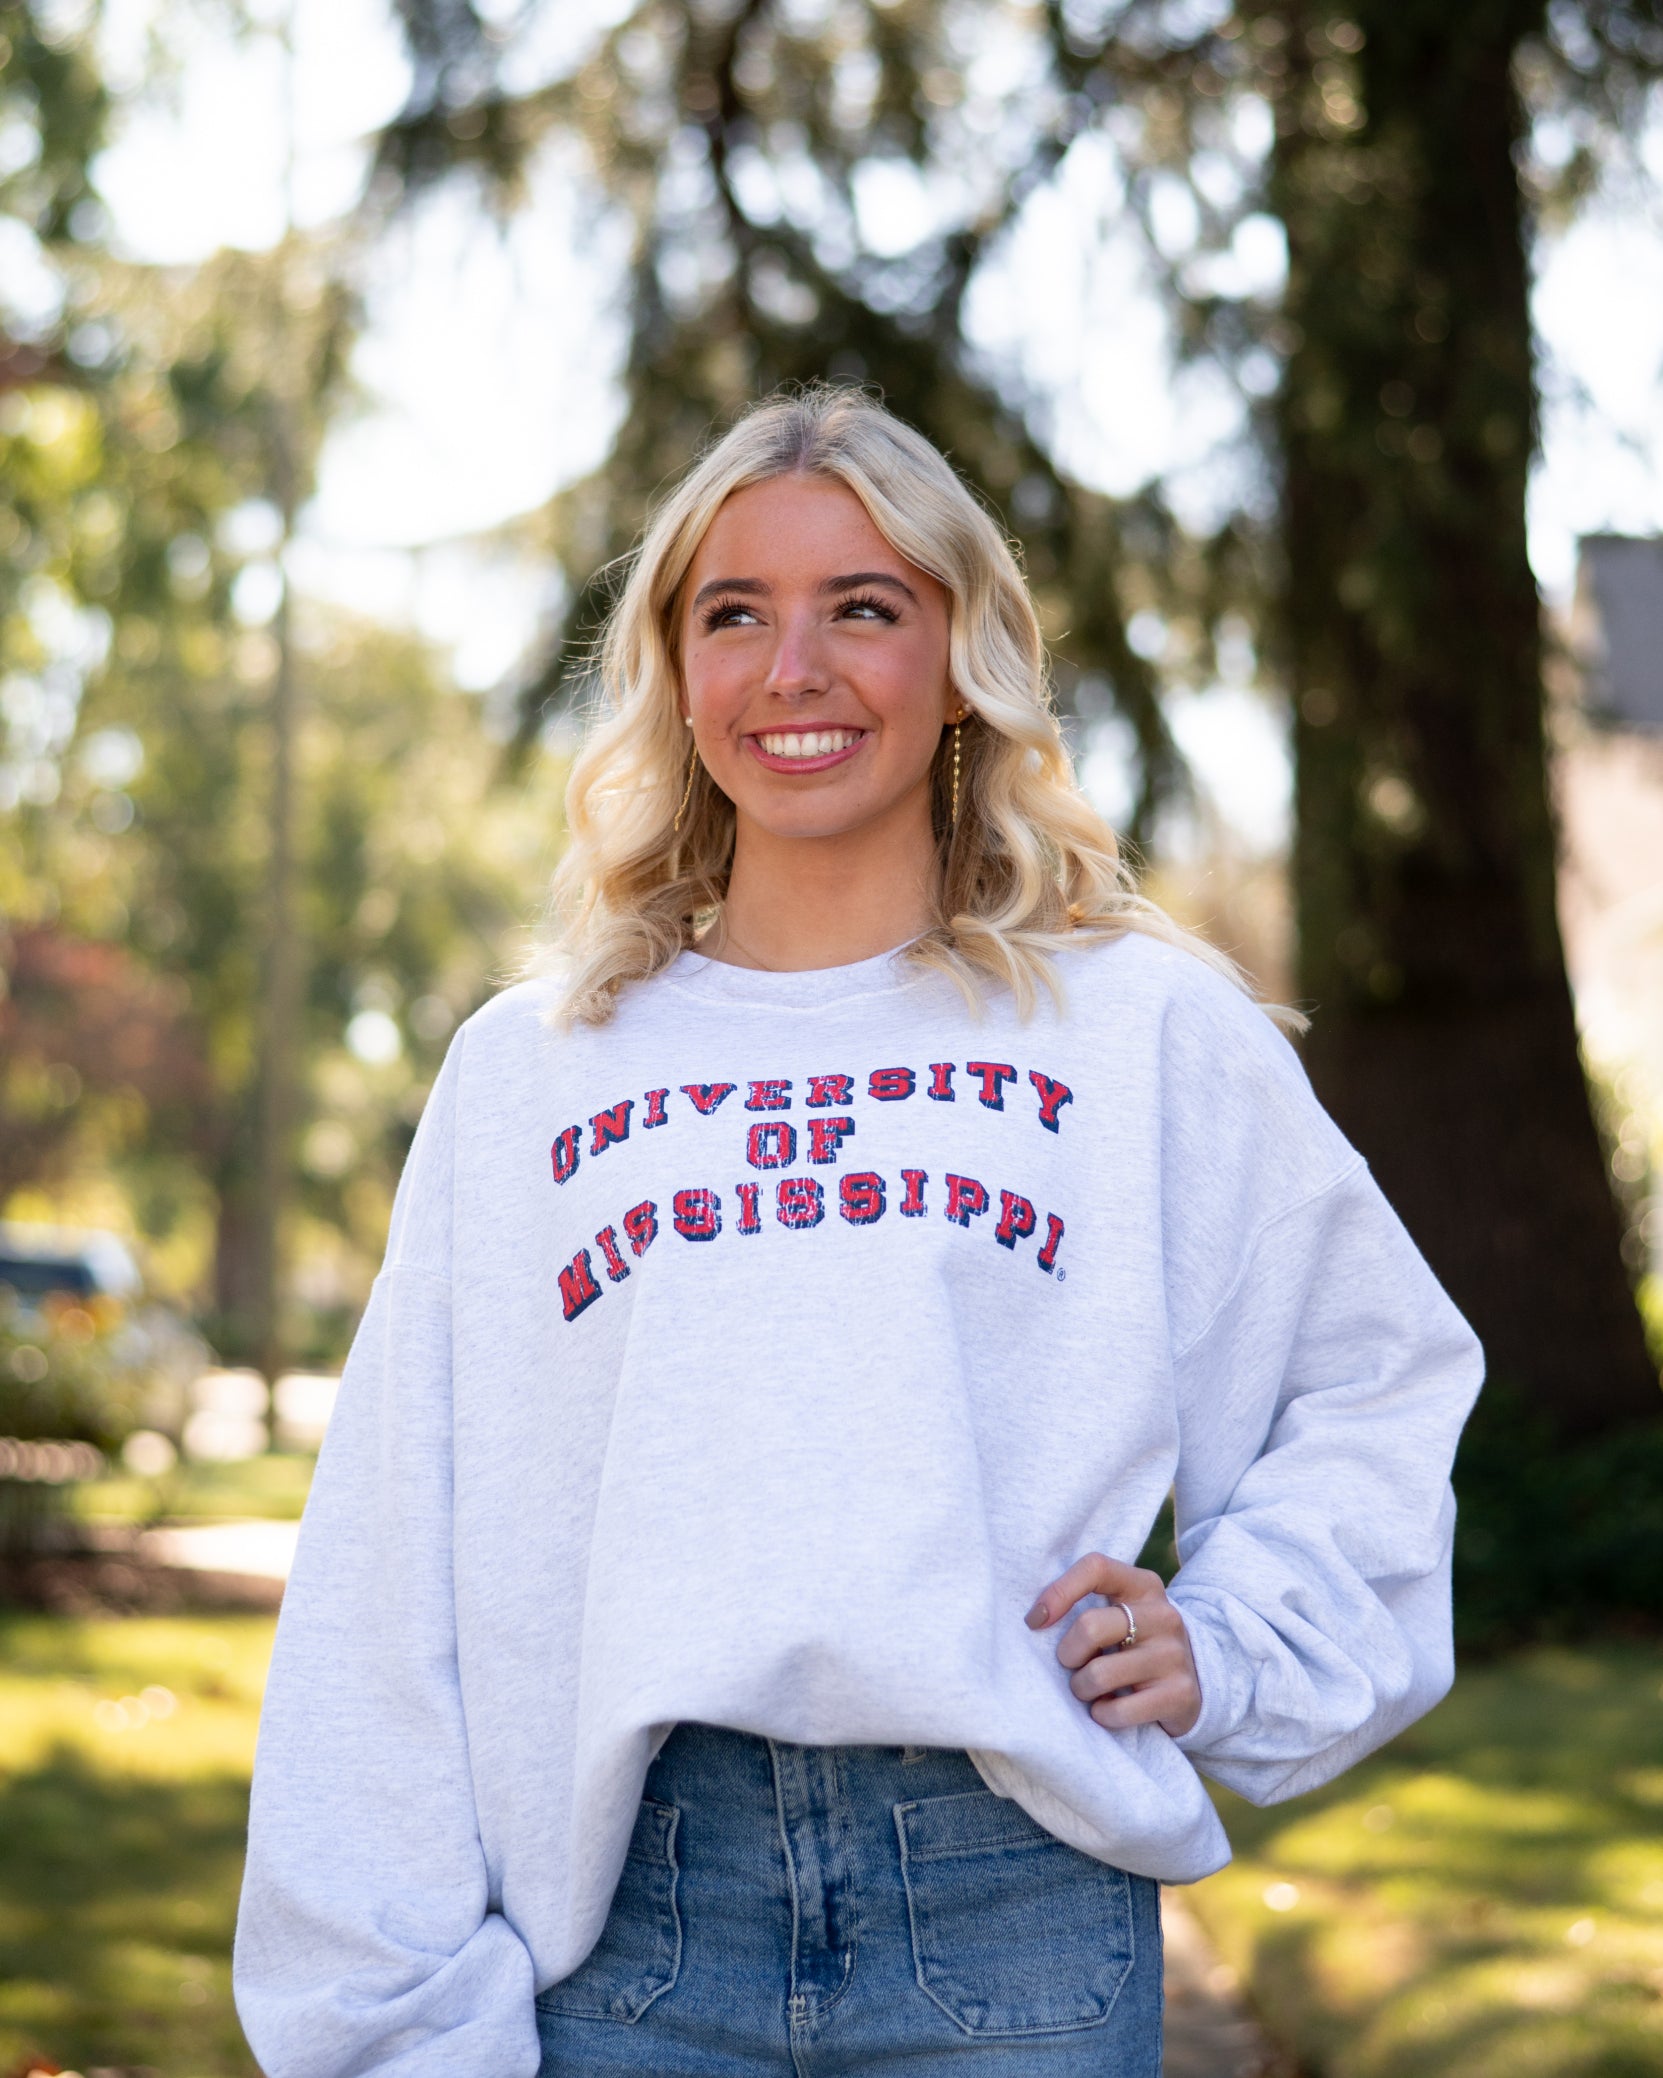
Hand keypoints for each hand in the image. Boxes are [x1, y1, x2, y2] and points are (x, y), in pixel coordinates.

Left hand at [1025, 1553, 1201, 1737]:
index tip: (1035, 1621)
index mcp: (1143, 1586)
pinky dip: (1102, 1715)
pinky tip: (1106, 1709)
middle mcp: (1163, 1615)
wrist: (1198, 1684)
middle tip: (1073, 1665)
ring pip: (1098, 1674)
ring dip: (1082, 1688)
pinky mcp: (1180, 1694)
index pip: (1096, 1567)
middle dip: (1068, 1654)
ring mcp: (1174, 1655)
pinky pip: (1118, 1711)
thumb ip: (1087, 1604)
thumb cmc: (1136, 1644)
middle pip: (1090, 1627)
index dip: (1059, 1592)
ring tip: (1090, 1689)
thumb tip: (1036, 1619)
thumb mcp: (1122, 1613)